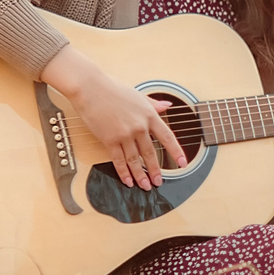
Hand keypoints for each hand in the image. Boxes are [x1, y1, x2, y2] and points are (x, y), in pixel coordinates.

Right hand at [41, 46, 185, 189]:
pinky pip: (119, 160)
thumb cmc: (112, 89)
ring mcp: (125, 134)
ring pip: (135, 160)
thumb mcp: (137, 94)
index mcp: (149, 115)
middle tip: (159, 182)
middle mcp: (139, 126)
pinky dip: (124, 173)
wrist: (90, 88)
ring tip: (145, 185)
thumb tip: (167, 105)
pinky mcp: (109, 140)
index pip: (167, 137)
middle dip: (155, 170)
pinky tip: (128, 181)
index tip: (182, 163)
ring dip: (140, 175)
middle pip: (150, 153)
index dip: (176, 152)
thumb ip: (153, 104)